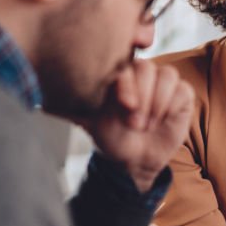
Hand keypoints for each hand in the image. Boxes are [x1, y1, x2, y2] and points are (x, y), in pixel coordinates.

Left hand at [82, 59, 193, 191]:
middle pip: (147, 68)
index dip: (127, 84)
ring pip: (167, 76)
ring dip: (157, 104)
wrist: (132, 160)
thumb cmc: (109, 135)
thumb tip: (42, 103)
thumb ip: (70, 105)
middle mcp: (141, 73)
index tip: (125, 106)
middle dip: (142, 98)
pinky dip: (171, 107)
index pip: (125, 65)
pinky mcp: (181, 95)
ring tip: (146, 125)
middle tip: (134, 123)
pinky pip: (182, 90)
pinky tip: (161, 121)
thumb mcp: (87, 118)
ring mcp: (163, 82)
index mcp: (119, 73)